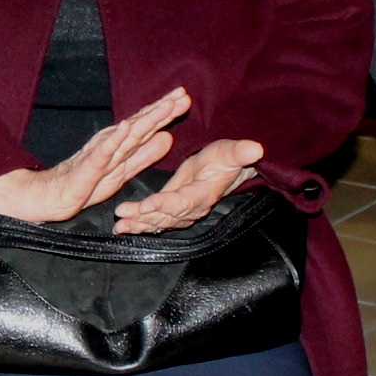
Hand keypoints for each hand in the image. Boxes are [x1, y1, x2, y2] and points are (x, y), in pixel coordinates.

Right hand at [0, 87, 191, 223]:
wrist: (53, 196)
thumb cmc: (87, 183)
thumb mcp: (124, 171)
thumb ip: (145, 155)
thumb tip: (168, 138)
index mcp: (121, 145)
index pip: (146, 125)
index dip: (165, 111)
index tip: (184, 97)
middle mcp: (112, 143)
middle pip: (141, 124)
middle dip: (161, 109)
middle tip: (183, 95)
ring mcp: (100, 153)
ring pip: (127, 135)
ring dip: (146, 120)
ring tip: (163, 108)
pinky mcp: (88, 166)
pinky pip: (104, 152)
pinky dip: (116, 139)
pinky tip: (126, 127)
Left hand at [114, 139, 265, 234]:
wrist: (226, 170)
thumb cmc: (227, 158)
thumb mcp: (232, 152)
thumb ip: (240, 153)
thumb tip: (256, 148)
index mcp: (203, 194)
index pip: (183, 202)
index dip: (165, 204)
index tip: (147, 204)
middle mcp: (192, 208)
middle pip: (166, 216)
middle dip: (143, 217)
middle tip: (122, 214)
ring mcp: (182, 212)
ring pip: (159, 222)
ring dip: (138, 224)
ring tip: (119, 226)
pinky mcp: (173, 211)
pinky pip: (156, 221)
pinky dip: (139, 224)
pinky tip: (123, 227)